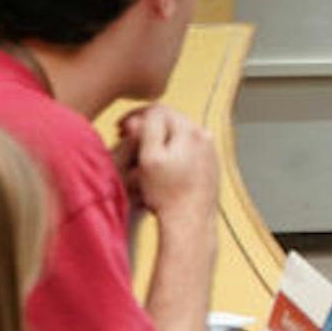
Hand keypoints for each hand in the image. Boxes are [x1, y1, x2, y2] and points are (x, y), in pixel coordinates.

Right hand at [116, 105, 216, 224]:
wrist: (191, 220)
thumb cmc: (169, 194)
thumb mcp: (150, 158)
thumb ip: (146, 130)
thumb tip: (142, 115)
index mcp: (190, 131)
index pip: (158, 110)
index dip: (135, 117)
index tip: (121, 129)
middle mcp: (204, 137)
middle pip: (170, 121)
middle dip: (147, 128)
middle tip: (128, 139)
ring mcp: (209, 151)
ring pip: (178, 136)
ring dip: (159, 140)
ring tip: (142, 155)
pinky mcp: (210, 165)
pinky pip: (187, 150)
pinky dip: (173, 153)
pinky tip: (161, 167)